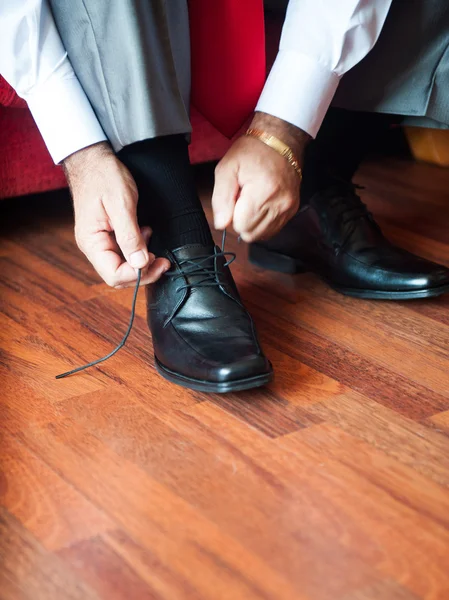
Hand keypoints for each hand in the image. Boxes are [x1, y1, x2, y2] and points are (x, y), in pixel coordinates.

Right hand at [64, 142, 169, 287]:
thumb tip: (140, 264)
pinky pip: (124, 252)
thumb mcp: (121, 204)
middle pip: (119, 275)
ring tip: (151, 238)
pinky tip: (145, 233)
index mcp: (91, 242)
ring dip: (142, 259)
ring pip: (123, 266)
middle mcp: (93, 246)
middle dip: (144, 271)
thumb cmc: (104, 176)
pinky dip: (138, 249)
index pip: (114, 275)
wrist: (93, 158)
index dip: (139, 274)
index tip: (159, 262)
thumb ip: (130, 236)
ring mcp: (100, 242)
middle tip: (164, 259)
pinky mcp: (108, 235)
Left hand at [212, 113, 308, 241]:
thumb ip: (221, 199)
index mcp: (262, 192)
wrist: (280, 141)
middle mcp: (279, 203)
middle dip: (242, 221)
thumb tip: (221, 224)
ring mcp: (288, 208)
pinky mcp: (292, 210)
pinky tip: (262, 205)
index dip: (233, 216)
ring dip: (253, 222)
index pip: (241, 226)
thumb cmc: (251, 152)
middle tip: (243, 199)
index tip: (235, 199)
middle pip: (251, 233)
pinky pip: (273, 229)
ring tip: (253, 201)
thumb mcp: (226, 168)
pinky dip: (264, 221)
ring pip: (262, 234)